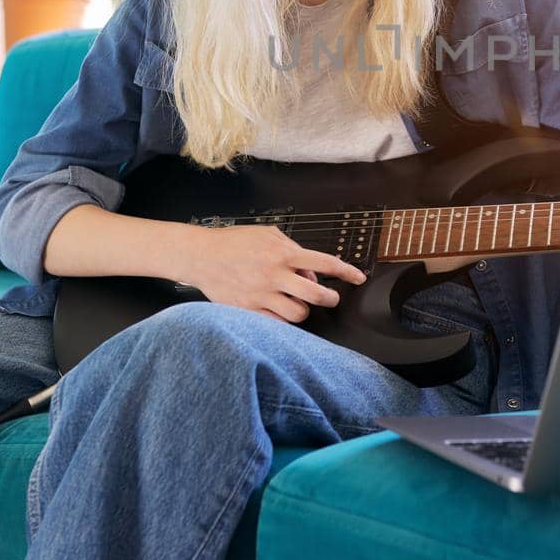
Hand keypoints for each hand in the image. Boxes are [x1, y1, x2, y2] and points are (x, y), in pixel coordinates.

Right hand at [180, 224, 366, 323]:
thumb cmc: (235, 242)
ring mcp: (261, 295)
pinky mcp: (247, 310)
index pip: (325, 262)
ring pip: (298, 313)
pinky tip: (279, 311)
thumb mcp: (269, 235)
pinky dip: (282, 320)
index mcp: (283, 253)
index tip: (358, 278)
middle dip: (330, 298)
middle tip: (330, 297)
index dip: (347, 272)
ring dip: (303, 309)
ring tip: (296, 301)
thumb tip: (311, 272)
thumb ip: (293, 250)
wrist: (201, 255)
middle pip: (316, 295)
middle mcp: (275, 275)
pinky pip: (276, 324)